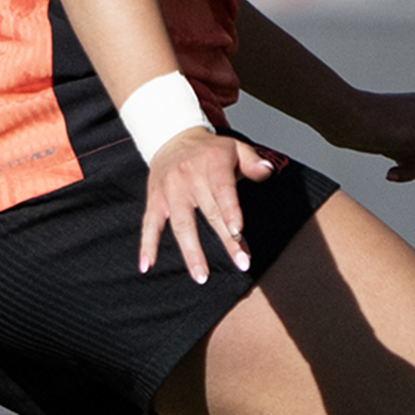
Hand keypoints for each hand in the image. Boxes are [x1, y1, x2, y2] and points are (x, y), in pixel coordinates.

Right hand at [139, 126, 280, 283]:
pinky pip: (149, 225)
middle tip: (241, 263)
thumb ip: (253, 162)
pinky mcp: (155, 200)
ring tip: (202, 277)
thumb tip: (267, 172)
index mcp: (212, 164)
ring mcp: (170, 190)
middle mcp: (189, 177)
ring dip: (191, 252)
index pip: (222, 189)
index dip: (230, 211)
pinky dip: (147, 245)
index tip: (238, 233)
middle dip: (226, 240)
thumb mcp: (235, 148)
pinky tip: (146, 266)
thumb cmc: (211, 151)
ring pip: (181, 224)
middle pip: (209, 212)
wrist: (172, 138)